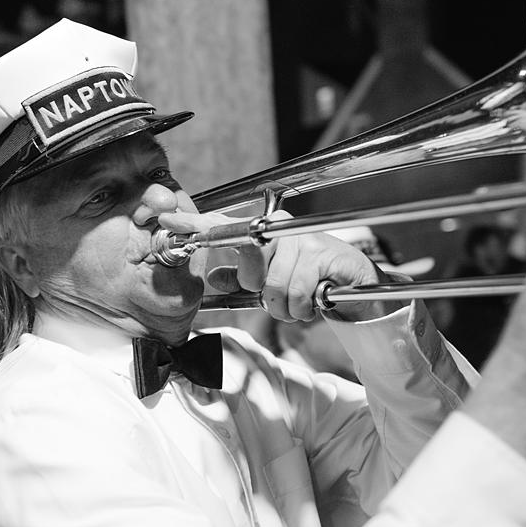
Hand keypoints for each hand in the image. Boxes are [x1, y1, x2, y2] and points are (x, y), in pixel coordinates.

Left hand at [158, 211, 397, 321]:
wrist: (358, 289)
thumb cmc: (312, 283)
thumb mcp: (270, 284)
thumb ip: (240, 279)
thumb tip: (212, 276)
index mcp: (266, 231)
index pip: (224, 225)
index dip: (194, 224)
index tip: (167, 218)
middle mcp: (283, 228)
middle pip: (250, 264)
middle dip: (261, 291)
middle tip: (280, 297)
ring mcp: (305, 239)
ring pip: (273, 286)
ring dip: (285, 306)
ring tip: (300, 302)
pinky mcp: (325, 255)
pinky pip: (297, 292)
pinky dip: (302, 308)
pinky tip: (314, 302)